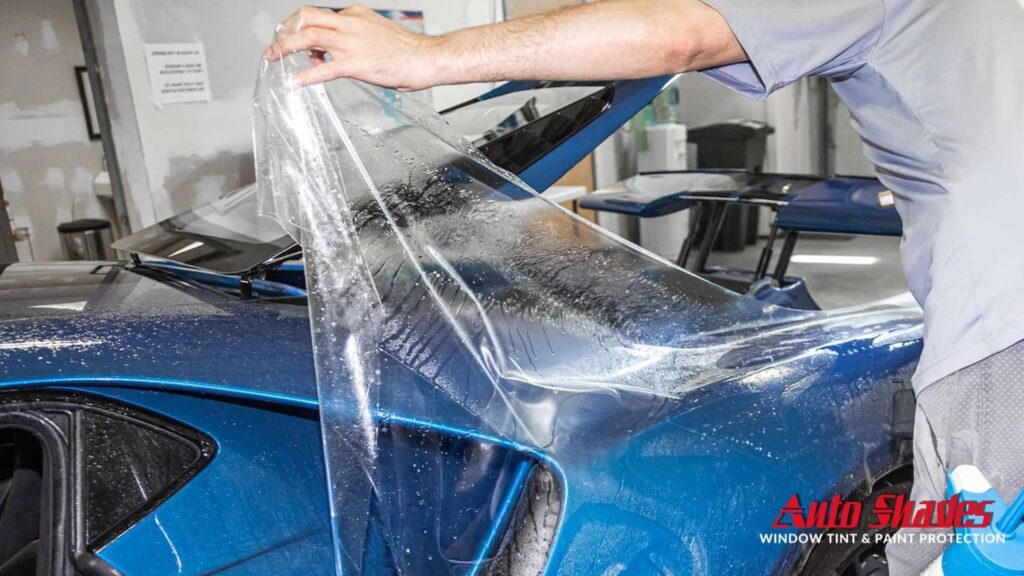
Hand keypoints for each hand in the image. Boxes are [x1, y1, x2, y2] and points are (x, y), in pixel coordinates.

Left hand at [264, 5, 441, 89]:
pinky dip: (304, 75)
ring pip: (307, 37)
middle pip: (306, 18)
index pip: (320, 16)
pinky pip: (322, 69)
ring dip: (285, 47)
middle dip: (285, 30)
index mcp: (355, 14)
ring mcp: (351, 43)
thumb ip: (352, 38)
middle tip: (275, 44)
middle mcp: (350, 24)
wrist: (426, 58)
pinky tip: (294, 82)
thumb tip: (328, 53)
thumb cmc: (406, 50)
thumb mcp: (375, 33)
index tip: (292, 37)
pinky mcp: (355, 64)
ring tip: (273, 57)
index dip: (301, 26)